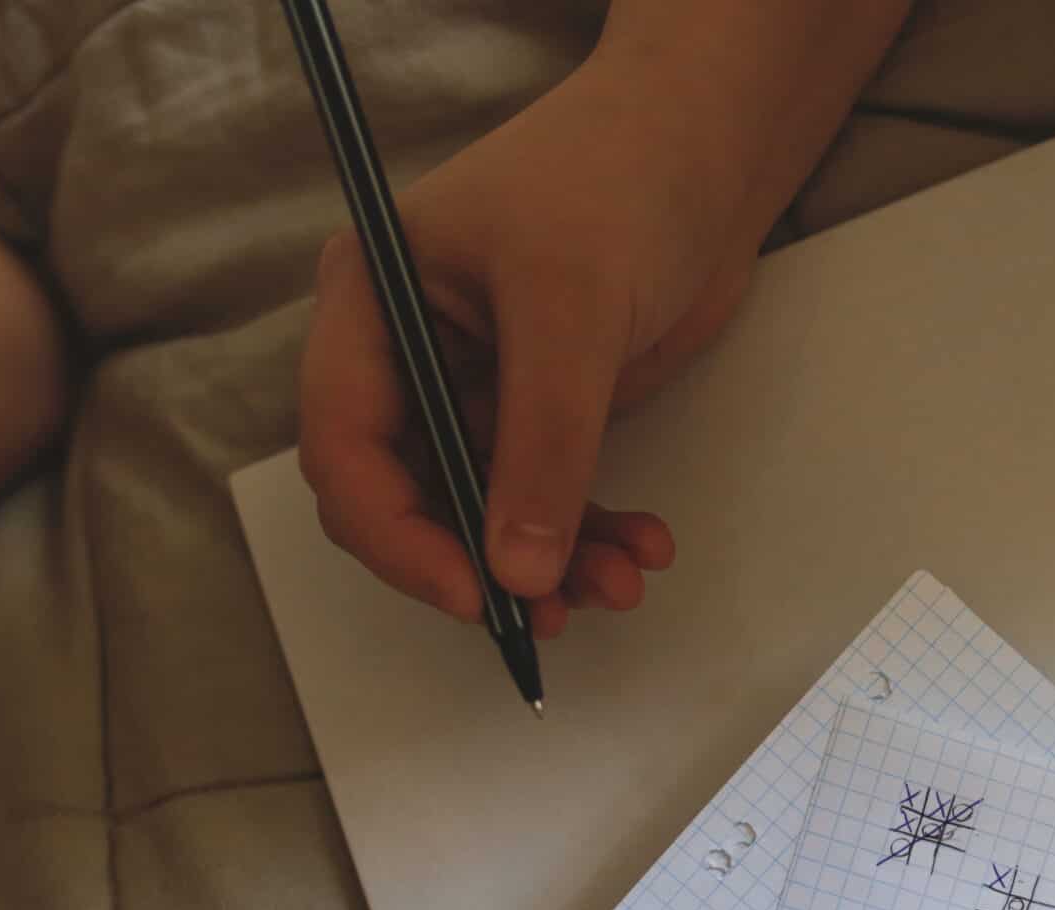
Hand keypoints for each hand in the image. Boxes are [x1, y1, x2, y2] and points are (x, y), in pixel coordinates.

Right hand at [296, 50, 754, 636]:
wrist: (710, 153)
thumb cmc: (620, 177)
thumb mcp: (572, 308)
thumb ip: (543, 444)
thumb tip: (517, 568)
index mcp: (373, 303)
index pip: (344, 444)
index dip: (396, 532)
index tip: (470, 592)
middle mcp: (410, 352)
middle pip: (406, 497)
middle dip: (478, 562)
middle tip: (548, 611)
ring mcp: (476, 386)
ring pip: (482, 514)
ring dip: (547, 564)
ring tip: (618, 584)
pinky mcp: (540, 410)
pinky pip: (544, 499)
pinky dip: (588, 535)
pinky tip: (642, 546)